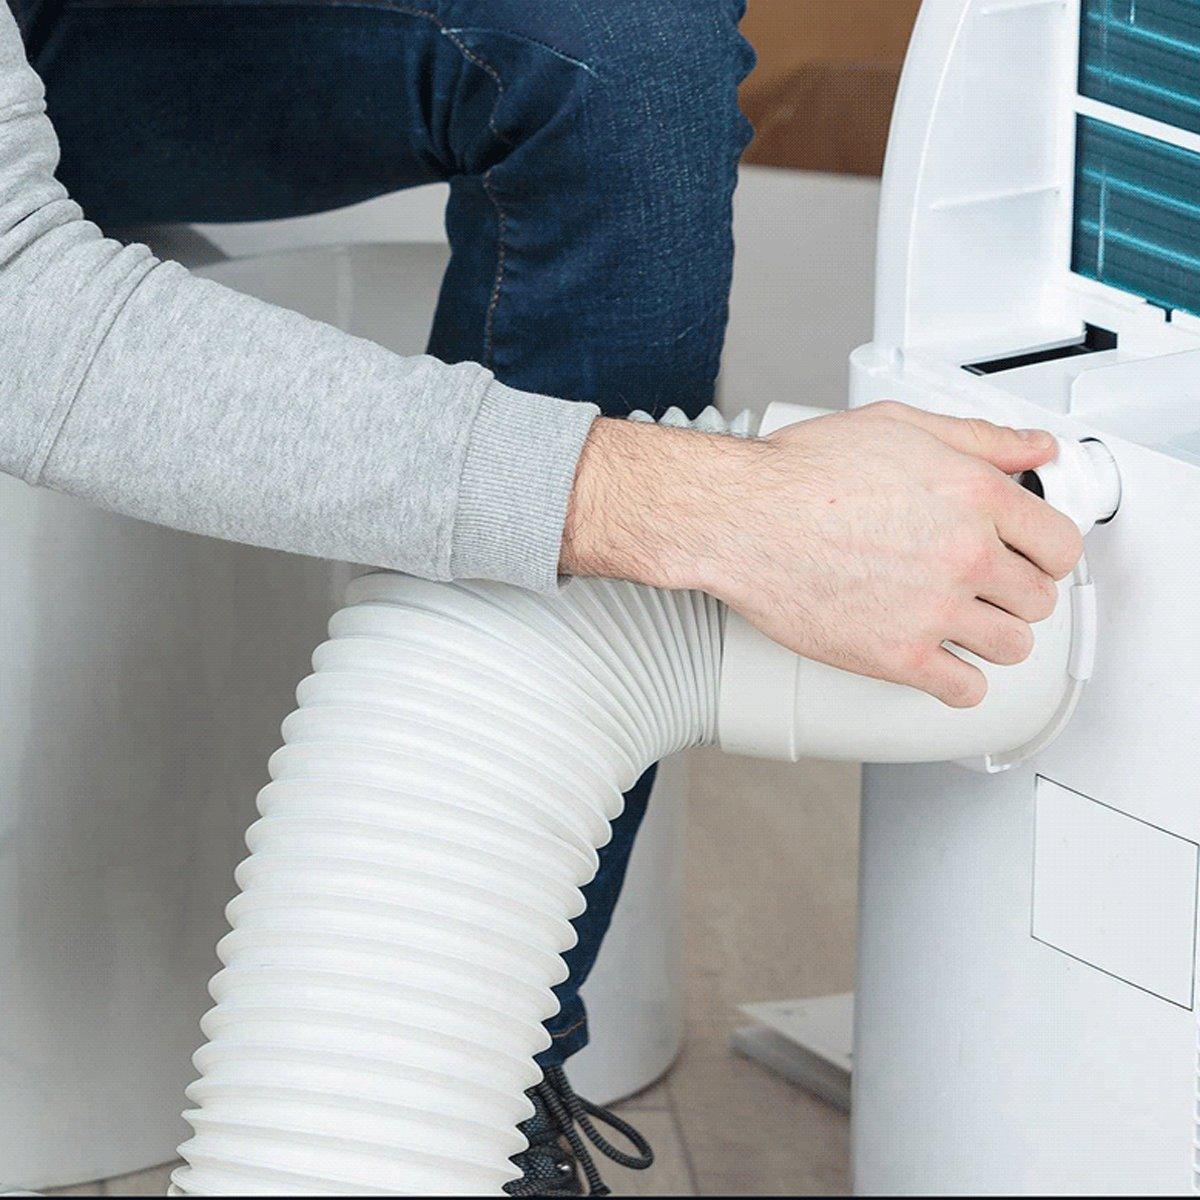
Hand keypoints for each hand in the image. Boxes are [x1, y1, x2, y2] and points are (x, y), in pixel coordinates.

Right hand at [561, 401, 1083, 706]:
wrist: (740, 517)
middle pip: (1039, 600)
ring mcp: (934, 609)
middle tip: (986, 589)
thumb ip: (978, 437)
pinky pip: (964, 690)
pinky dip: (959, 683)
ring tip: (963, 625)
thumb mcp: (897, 425)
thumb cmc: (800, 471)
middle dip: (1016, 594)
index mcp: (975, 495)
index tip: (1029, 558)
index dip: (1046, 552)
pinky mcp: (897, 655)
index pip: (1060, 544)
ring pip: (1011, 647)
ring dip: (993, 638)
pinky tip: (941, 664)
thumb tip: (1036, 449)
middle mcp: (965, 554)